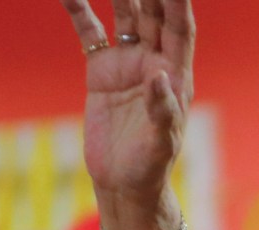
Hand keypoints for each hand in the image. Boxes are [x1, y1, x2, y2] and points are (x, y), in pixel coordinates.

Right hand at [58, 0, 193, 229]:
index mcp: (176, 74)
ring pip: (124, 14)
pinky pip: (89, 32)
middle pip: (153, 12)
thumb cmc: (150, 167)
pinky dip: (79, 10)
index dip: (176, 1)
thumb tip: (160, 78)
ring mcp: (126, 62)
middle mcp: (154, 61)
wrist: (122, 183)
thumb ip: (163, 111)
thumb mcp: (161, 143)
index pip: (179, 27)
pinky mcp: (100, 70)